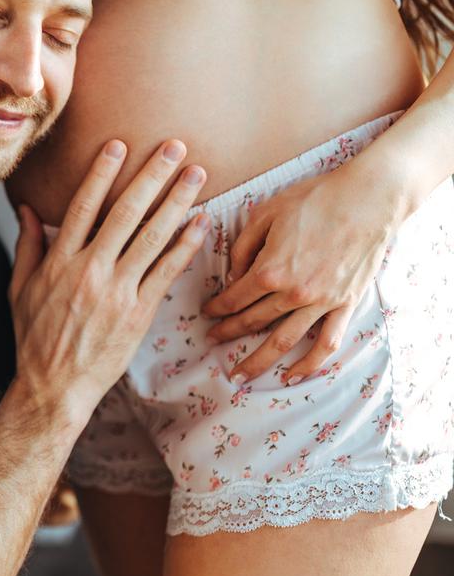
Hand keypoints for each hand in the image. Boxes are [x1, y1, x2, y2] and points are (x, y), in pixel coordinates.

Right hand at [8, 139, 208, 426]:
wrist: (53, 387)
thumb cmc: (34, 338)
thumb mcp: (19, 289)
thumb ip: (28, 246)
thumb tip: (26, 208)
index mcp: (58, 262)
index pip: (81, 207)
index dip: (101, 174)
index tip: (118, 145)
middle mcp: (88, 271)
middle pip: (124, 213)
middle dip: (151, 176)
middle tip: (173, 146)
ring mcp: (116, 292)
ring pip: (152, 237)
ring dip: (177, 201)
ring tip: (196, 174)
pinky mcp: (138, 313)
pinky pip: (166, 272)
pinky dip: (185, 245)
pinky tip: (201, 222)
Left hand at [200, 164, 402, 386]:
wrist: (369, 198)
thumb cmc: (315, 200)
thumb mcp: (265, 214)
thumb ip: (242, 248)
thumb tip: (232, 277)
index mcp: (269, 270)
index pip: (233, 298)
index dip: (216, 308)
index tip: (206, 314)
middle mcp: (292, 293)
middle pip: (251, 321)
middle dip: (227, 333)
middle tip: (211, 340)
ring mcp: (321, 303)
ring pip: (282, 341)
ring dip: (257, 361)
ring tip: (239, 376)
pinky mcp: (345, 305)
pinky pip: (326, 343)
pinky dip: (309, 364)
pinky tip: (292, 376)